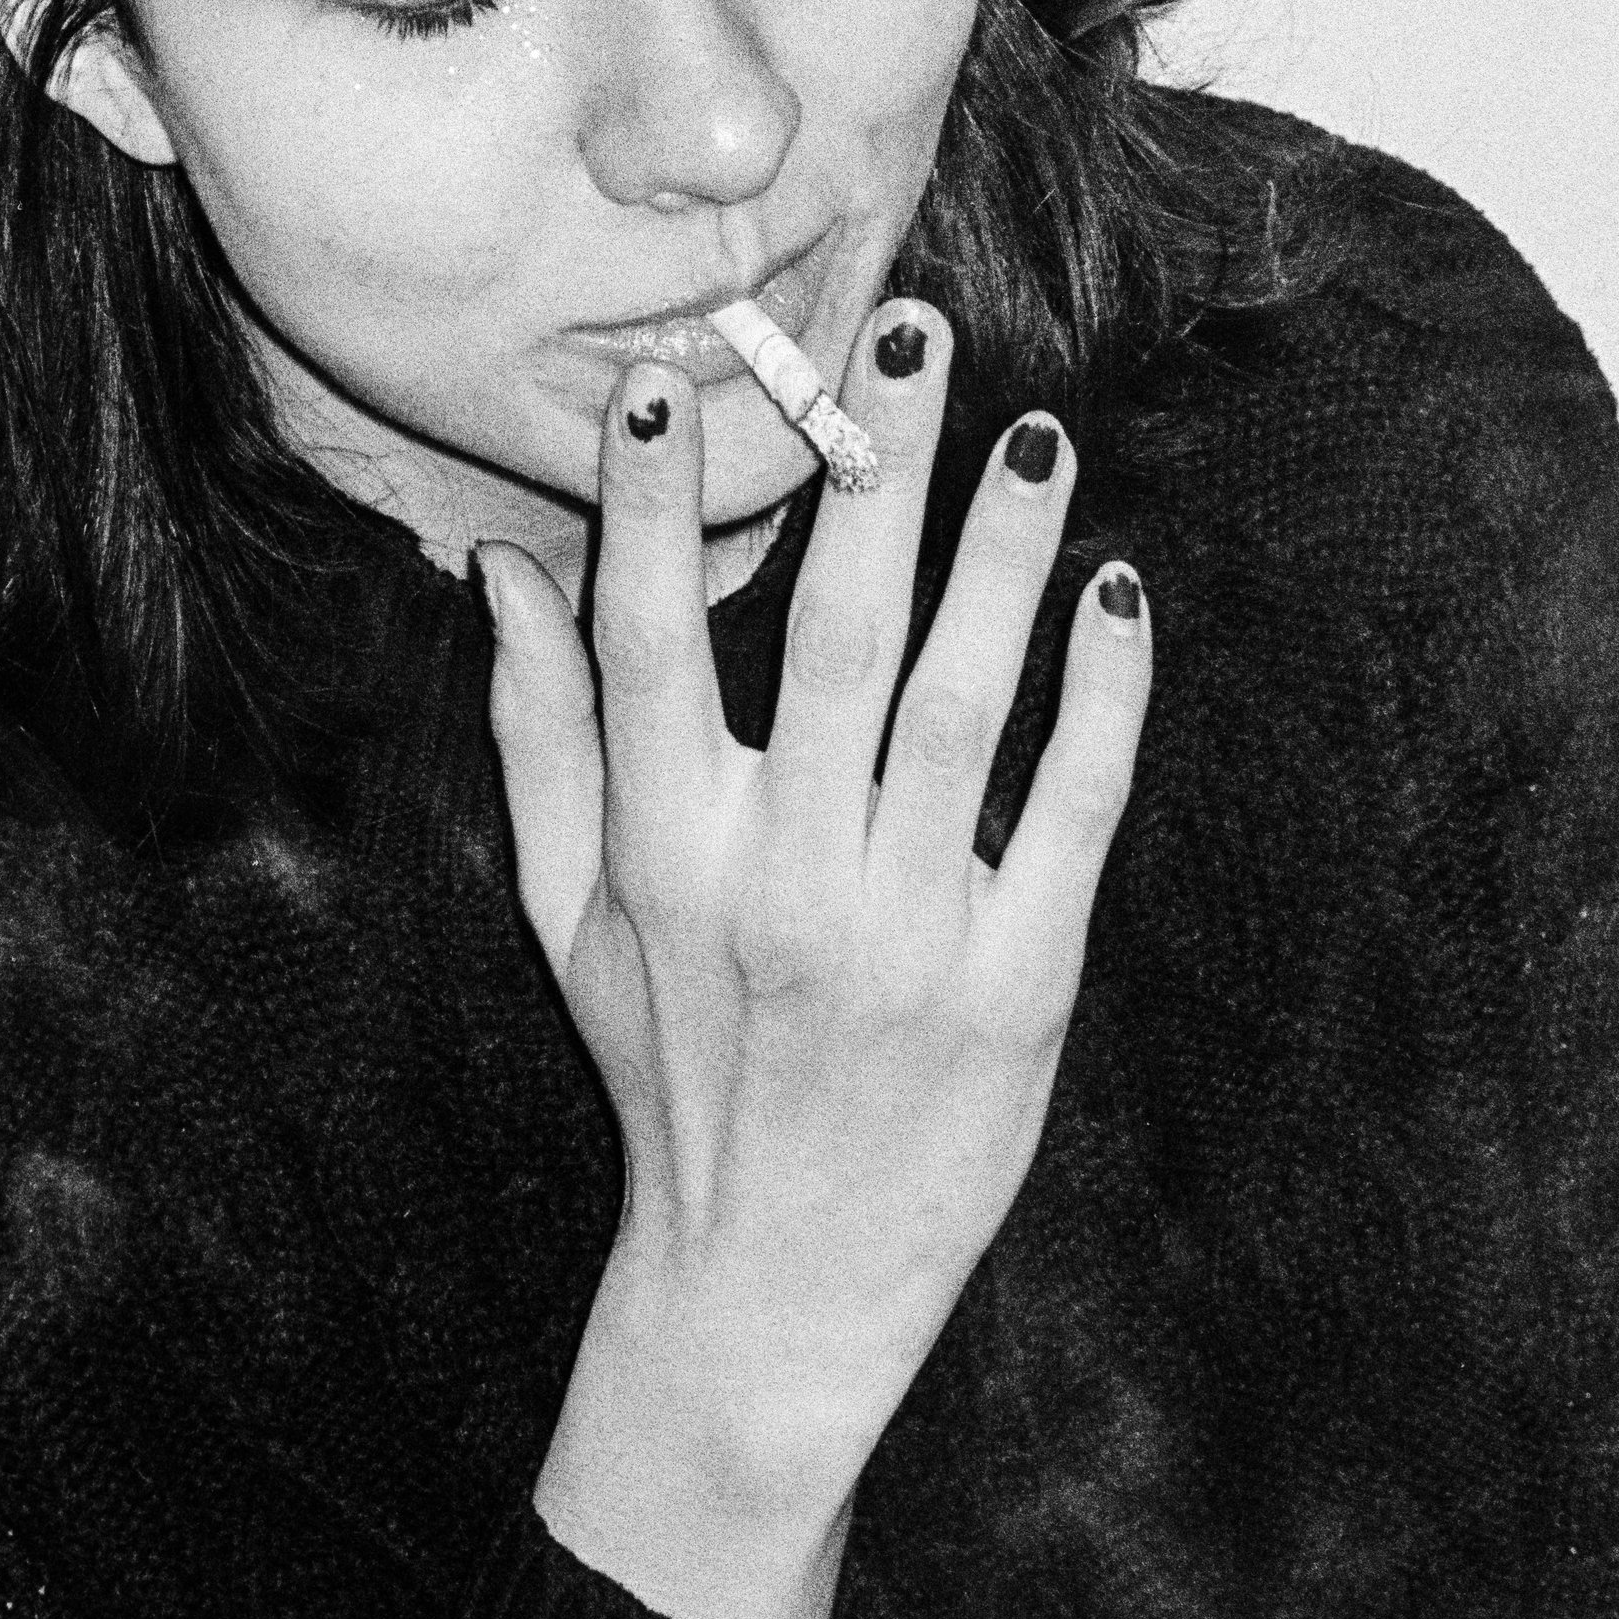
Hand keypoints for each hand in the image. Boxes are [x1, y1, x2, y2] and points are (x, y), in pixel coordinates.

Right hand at [478, 302, 1150, 1618]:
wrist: (774, 1285)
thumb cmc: (666, 1070)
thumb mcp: (572, 914)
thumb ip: (539, 734)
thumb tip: (502, 566)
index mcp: (665, 853)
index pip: (652, 644)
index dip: (660, 510)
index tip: (679, 382)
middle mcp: (782, 882)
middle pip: (834, 639)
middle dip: (871, 472)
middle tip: (911, 333)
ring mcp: (910, 934)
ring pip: (966, 702)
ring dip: (1001, 556)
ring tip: (1034, 430)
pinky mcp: (1021, 987)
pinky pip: (1074, 809)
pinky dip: (1102, 695)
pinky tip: (1116, 588)